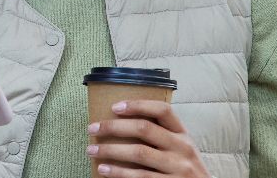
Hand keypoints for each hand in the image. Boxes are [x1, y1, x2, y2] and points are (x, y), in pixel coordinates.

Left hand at [87, 100, 208, 177]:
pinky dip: (118, 173)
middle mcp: (182, 148)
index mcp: (183, 134)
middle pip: (145, 129)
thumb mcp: (181, 149)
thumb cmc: (184, 169)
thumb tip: (123, 125)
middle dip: (114, 127)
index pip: (162, 110)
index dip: (138, 105)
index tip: (115, 107)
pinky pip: (140, 177)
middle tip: (93, 128)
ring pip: (138, 153)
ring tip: (91, 150)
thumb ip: (163, 137)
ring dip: (110, 150)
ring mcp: (177, 168)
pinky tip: (104, 170)